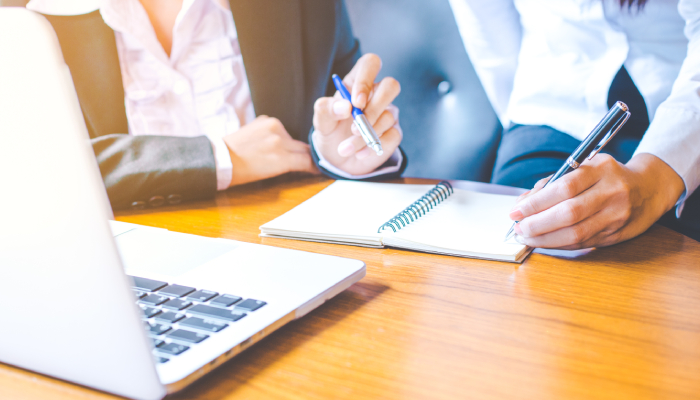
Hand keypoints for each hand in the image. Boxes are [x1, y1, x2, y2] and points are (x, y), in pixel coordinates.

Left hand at [223, 116, 317, 186]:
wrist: (222, 158)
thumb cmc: (244, 172)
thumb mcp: (271, 174)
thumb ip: (290, 166)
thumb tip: (304, 163)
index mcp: (281, 159)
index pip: (307, 160)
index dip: (314, 166)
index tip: (317, 168)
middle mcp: (280, 140)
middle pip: (303, 148)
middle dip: (305, 155)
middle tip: (307, 162)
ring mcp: (273, 127)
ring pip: (291, 138)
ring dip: (290, 145)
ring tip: (280, 153)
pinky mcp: (266, 120)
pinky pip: (280, 129)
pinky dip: (278, 136)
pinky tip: (268, 142)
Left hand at [312, 54, 402, 175]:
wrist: (338, 160)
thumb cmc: (331, 133)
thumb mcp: (321, 122)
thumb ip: (327, 110)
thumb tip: (345, 107)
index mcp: (357, 83)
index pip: (370, 64)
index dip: (366, 80)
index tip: (356, 103)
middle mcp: (376, 95)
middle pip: (391, 86)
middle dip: (374, 108)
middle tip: (355, 127)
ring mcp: (388, 113)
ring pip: (387, 117)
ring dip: (364, 136)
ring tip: (345, 149)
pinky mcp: (394, 133)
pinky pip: (392, 136)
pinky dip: (373, 147)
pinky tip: (359, 154)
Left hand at [510, 153, 684, 248]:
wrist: (649, 188)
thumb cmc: (606, 176)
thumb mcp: (583, 168)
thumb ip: (552, 184)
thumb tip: (522, 204)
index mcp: (601, 168)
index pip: (564, 188)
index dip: (537, 203)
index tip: (516, 211)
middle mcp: (612, 191)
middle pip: (569, 213)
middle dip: (538, 224)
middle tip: (518, 227)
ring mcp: (617, 215)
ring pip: (576, 233)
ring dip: (545, 238)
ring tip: (526, 237)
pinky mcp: (617, 233)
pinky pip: (582, 242)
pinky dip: (558, 243)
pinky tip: (544, 242)